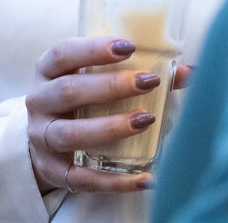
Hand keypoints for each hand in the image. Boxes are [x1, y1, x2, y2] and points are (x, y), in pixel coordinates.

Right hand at [25, 36, 182, 195]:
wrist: (45, 141)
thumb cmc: (77, 101)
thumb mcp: (92, 80)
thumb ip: (133, 72)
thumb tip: (188, 73)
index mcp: (46, 72)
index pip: (63, 54)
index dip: (93, 49)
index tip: (129, 46)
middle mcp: (39, 102)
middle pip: (68, 91)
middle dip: (110, 86)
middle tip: (147, 82)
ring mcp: (42, 137)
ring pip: (70, 134)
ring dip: (110, 127)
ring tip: (145, 121)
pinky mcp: (53, 170)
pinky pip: (82, 178)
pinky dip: (115, 181)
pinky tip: (146, 178)